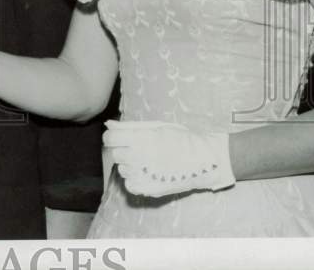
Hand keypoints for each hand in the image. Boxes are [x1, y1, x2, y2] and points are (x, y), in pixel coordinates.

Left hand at [103, 120, 234, 197]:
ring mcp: (143, 174)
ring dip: (130, 165)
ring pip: (122, 170)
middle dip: (123, 150)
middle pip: (114, 154)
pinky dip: (135, 179)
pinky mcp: (148, 189)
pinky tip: (148, 173)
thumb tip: (108, 124)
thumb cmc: (181, 139)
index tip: (119, 138)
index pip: (109, 138)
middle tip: (138, 149)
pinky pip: (129, 184)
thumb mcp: (157, 126)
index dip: (112, 136)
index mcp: (141, 138)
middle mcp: (139, 156)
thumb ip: (130, 126)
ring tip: (147, 161)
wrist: (205, 161)